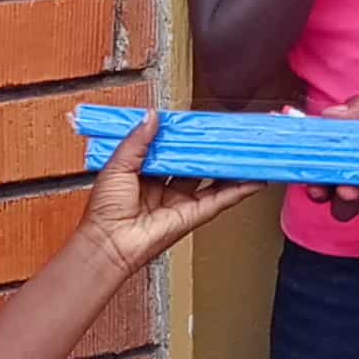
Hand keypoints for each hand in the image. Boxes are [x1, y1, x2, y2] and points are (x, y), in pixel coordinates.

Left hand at [79, 118, 253, 267]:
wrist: (108, 243)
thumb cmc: (104, 210)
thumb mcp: (117, 165)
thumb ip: (137, 140)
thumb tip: (152, 116)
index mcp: (144, 172)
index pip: (169, 148)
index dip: (183, 135)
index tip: (197, 121)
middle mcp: (164, 186)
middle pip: (193, 162)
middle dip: (209, 148)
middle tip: (226, 131)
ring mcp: (180, 201)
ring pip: (210, 178)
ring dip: (228, 165)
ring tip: (245, 149)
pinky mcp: (193, 215)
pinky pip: (220, 199)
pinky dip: (239, 190)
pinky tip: (254, 178)